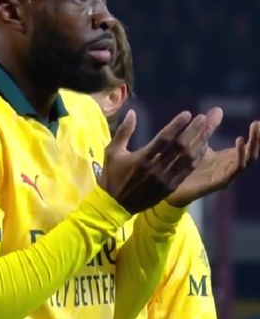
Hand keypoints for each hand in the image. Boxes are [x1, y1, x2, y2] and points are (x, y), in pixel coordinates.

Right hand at [99, 108, 217, 213]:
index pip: (163, 139)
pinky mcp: (170, 188)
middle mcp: (155, 169)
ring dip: (199, 143)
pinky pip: (187, 171)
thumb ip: (123, 131)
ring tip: (207, 129)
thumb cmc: (112, 176)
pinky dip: (196, 159)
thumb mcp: (112, 152)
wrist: (114, 205)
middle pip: (179, 147)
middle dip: (193, 131)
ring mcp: (165, 180)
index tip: (187, 114)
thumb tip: (132, 112)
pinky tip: (203, 148)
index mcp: (141, 159)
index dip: (176, 126)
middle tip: (203, 118)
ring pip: (187, 159)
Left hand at [167, 118, 259, 206]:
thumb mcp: (199, 143)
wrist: (169, 185)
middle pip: (251, 152)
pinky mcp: (219, 182)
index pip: (247, 145)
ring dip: (251, 146)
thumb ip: (208, 128)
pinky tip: (240, 142)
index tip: (258, 121)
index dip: (255, 135)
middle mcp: (229, 167)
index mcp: (227, 158)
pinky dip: (240, 155)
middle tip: (258, 123)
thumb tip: (218, 109)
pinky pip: (235, 169)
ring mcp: (226, 175)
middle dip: (257, 139)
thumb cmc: (185, 165)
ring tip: (250, 132)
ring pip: (246, 161)